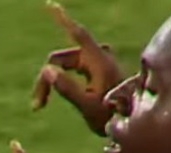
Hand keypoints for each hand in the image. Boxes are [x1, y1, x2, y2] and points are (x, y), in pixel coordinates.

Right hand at [32, 1, 125, 135]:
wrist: (132, 123)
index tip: (50, 4)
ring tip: (40, 105)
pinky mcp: (97, 69)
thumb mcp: (87, 106)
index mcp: (99, 61)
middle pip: (62, 58)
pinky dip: (62, 80)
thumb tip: (46, 70)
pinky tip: (46, 99)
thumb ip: (67, 88)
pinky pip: (73, 68)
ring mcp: (98, 61)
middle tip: (38, 105)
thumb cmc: (112, 116)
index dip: (62, 19)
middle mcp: (98, 57)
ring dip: (53, 81)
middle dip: (47, 78)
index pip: (77, 34)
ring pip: (65, 65)